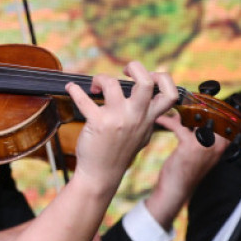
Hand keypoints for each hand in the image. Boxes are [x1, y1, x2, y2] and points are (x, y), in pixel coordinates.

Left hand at [66, 61, 178, 191]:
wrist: (102, 174)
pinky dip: (74, 90)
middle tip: (124, 70)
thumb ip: (146, 118)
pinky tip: (71, 89)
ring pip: (112, 84)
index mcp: (148, 118)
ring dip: (100, 78)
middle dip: (136, 67)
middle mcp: (136, 116)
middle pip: (146, 82)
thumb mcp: (142, 136)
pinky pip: (84, 99)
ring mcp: (117, 119)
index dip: (163, 78)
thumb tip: (149, 102)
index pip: (170, 94)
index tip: (148, 75)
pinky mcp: (98, 122)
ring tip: (95, 86)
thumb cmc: (119, 153)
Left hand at [144, 112, 227, 227]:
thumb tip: (183, 114)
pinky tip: (160, 120)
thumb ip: (193, 132)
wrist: (176, 189)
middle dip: (195, 107)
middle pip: (210, 115)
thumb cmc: (184, 169)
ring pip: (195, 118)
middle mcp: (217, 144)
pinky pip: (179, 126)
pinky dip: (167, 122)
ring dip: (181, 113)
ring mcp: (205, 145)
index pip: (222, 119)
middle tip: (182, 103)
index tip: (196, 101)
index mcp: (222, 145)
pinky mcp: (190, 146)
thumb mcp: (194, 149)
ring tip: (170, 109)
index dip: (210, 108)